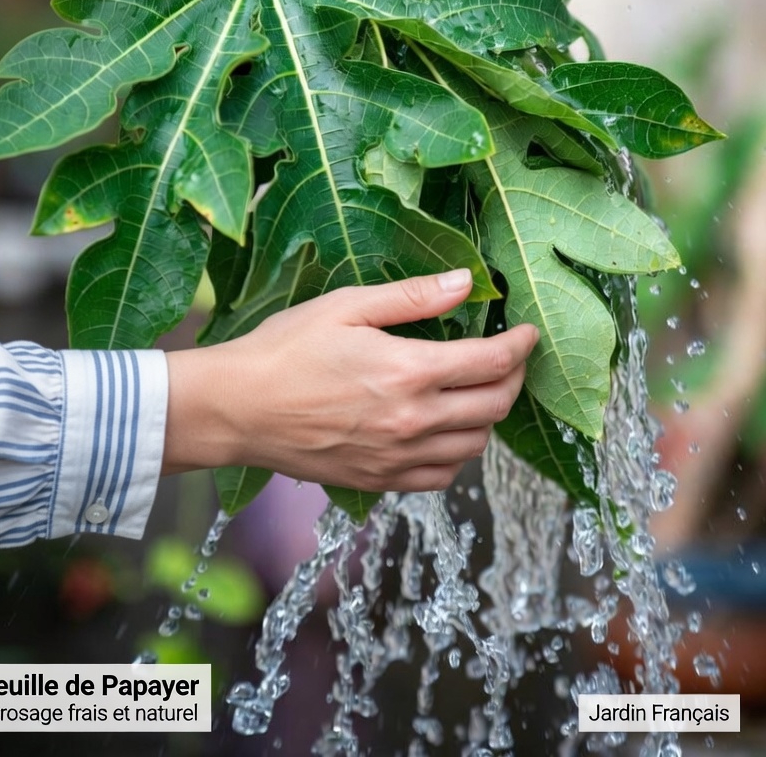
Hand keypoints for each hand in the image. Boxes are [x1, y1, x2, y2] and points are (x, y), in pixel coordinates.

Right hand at [163, 268, 538, 491]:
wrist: (237, 408)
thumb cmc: (286, 349)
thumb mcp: (347, 306)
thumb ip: (413, 297)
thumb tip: (465, 283)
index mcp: (408, 372)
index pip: (493, 363)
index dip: (520, 345)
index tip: (528, 332)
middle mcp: (412, 421)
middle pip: (495, 405)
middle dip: (515, 378)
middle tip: (511, 358)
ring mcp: (397, 458)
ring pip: (476, 446)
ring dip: (489, 416)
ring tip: (480, 390)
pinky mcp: (380, 481)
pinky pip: (442, 476)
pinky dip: (458, 453)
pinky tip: (447, 430)